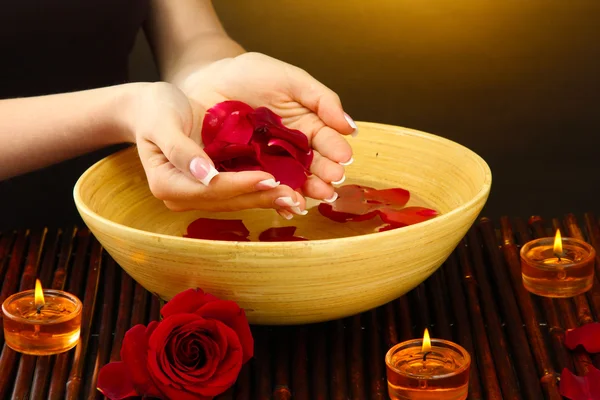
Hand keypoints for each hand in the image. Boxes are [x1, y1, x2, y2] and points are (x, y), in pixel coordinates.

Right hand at [126, 82, 303, 216]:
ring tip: (296, 197)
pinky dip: (261, 191)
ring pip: (236, 200)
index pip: (209, 189)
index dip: (240, 185)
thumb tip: (204, 173)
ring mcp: (198, 194)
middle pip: (226, 200)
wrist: (155, 108)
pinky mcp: (212, 187)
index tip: (268, 177)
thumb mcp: (163, 123)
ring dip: (266, 199)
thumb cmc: (156, 109)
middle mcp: (183, 195)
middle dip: (260, 197)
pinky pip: (239, 192)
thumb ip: (180, 149)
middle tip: (293, 195)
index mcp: (167, 184)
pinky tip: (286, 191)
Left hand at [174, 52, 357, 203]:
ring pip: (291, 181)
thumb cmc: (248, 75)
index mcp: (306, 125)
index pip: (326, 141)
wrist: (206, 82)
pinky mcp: (246, 175)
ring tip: (315, 195)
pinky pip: (263, 189)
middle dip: (324, 174)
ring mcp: (270, 164)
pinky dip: (275, 199)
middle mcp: (292, 149)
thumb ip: (321, 99)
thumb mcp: (289, 80)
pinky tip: (286, 205)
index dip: (335, 150)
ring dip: (305, 191)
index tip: (343, 158)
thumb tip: (349, 126)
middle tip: (333, 181)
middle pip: (312, 166)